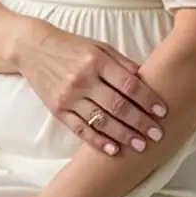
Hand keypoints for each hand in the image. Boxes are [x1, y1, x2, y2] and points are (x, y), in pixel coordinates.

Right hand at [16, 24, 166, 154]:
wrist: (33, 48)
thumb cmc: (72, 46)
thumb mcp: (99, 46)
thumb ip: (122, 63)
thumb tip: (147, 80)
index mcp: (97, 61)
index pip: (128, 84)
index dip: (148, 99)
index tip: (162, 112)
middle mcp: (83, 79)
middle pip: (118, 106)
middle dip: (140, 123)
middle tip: (157, 135)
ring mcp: (69, 96)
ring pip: (101, 121)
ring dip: (123, 136)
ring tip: (141, 146)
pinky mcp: (58, 110)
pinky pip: (80, 129)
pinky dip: (97, 141)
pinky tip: (113, 150)